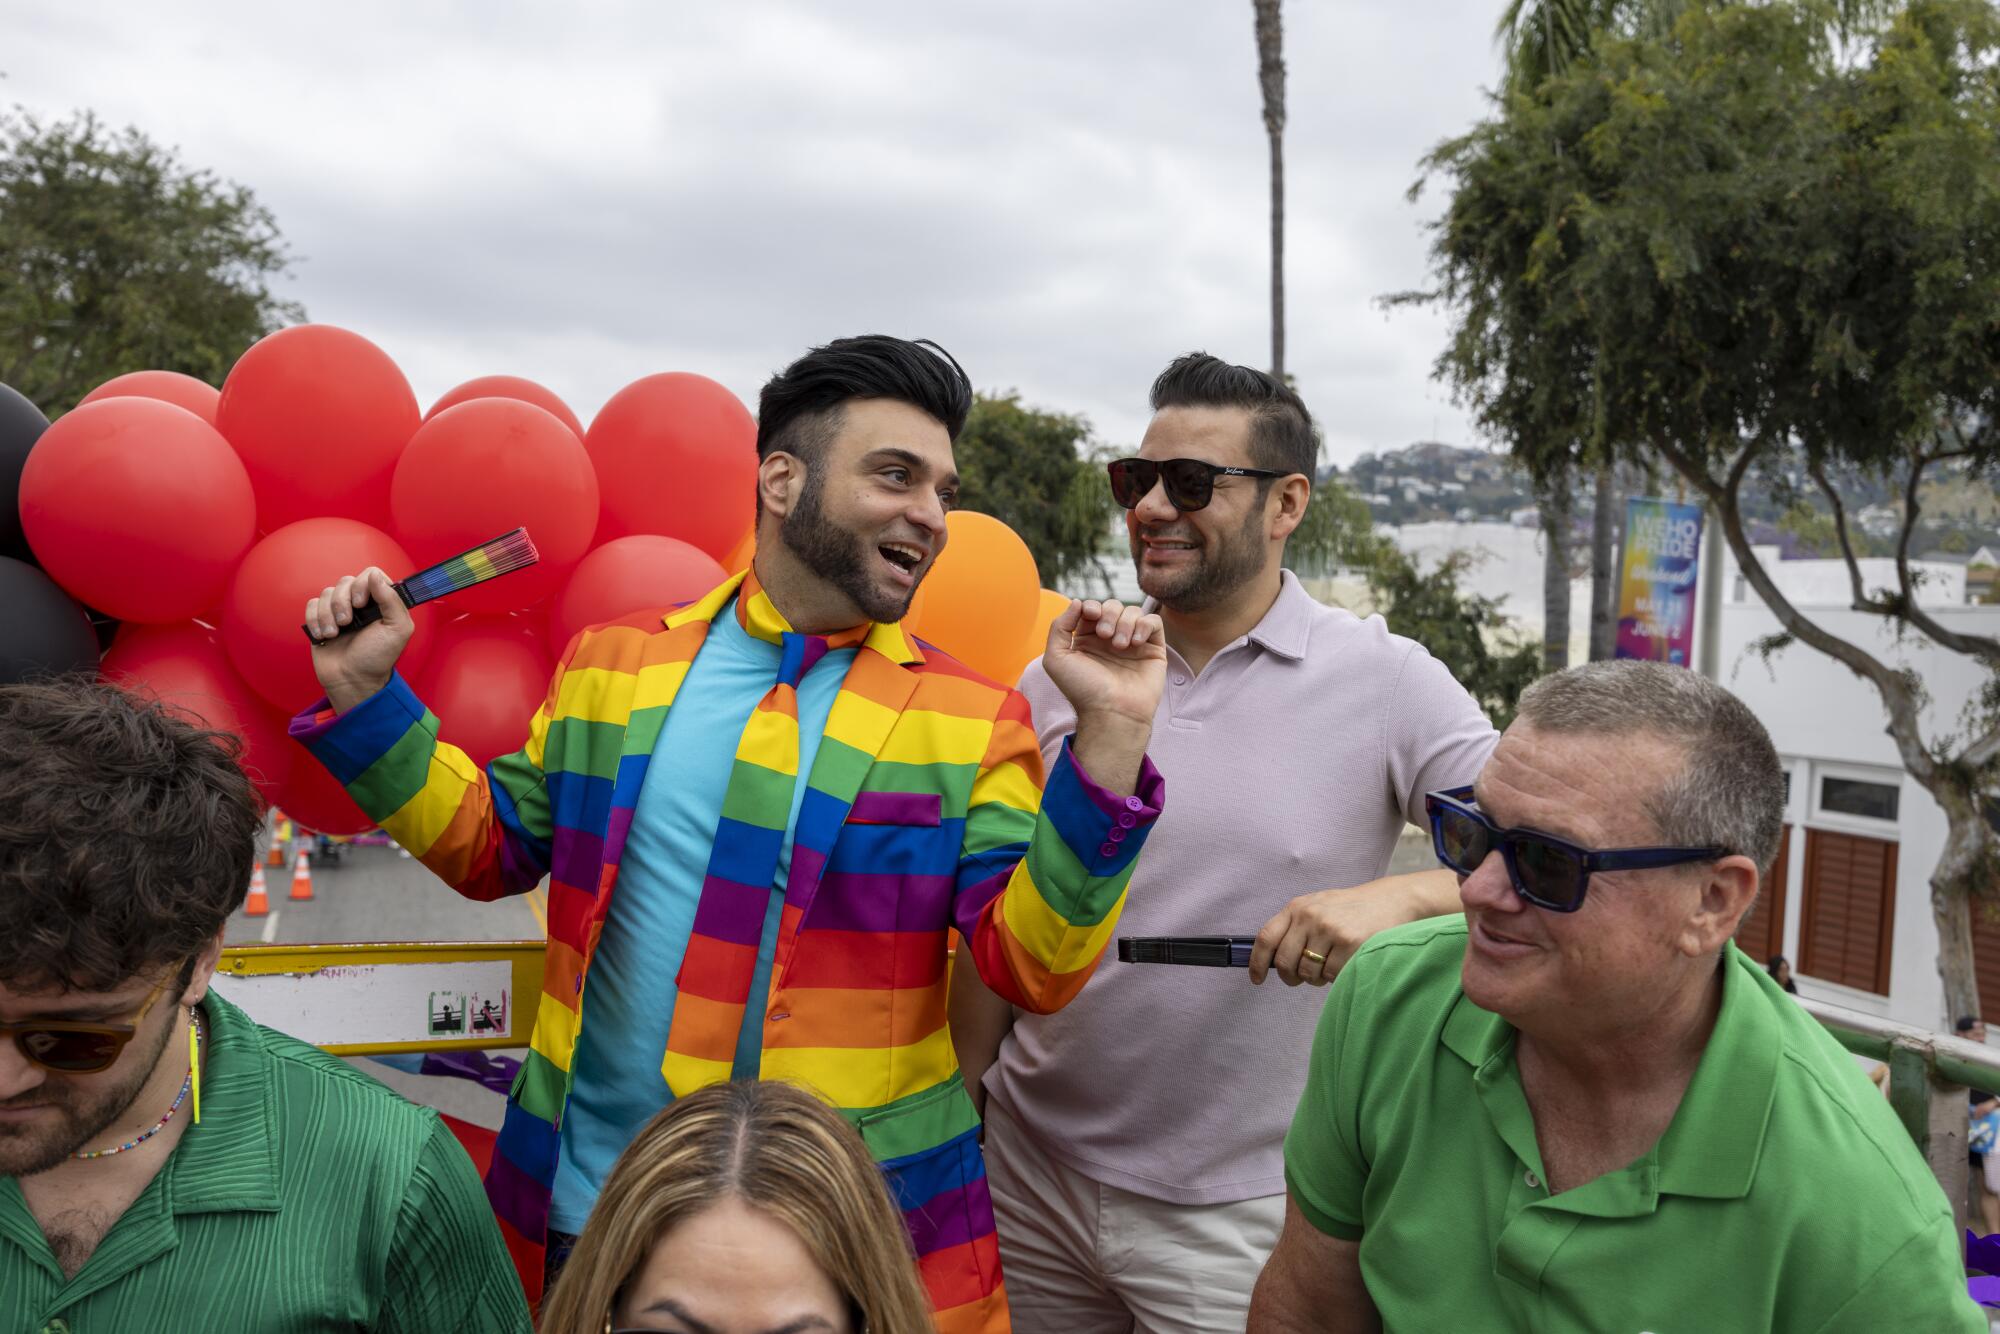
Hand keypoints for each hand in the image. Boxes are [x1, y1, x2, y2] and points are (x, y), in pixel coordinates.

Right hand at [305, 567, 413, 712]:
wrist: (352, 680)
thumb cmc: (378, 657)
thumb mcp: (398, 630)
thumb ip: (392, 600)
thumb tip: (375, 576)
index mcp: (381, 602)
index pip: (370, 574)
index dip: (363, 585)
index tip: (362, 604)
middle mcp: (360, 603)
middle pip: (345, 581)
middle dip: (343, 602)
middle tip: (347, 623)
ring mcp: (339, 610)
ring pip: (327, 593)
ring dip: (328, 614)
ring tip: (334, 634)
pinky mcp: (321, 619)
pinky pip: (312, 604)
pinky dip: (315, 619)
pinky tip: (323, 636)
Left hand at [1040, 599, 1166, 730]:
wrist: (1111, 712)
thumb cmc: (1082, 689)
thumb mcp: (1057, 659)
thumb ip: (1059, 627)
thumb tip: (1077, 602)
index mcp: (1087, 640)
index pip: (1091, 609)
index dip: (1091, 606)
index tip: (1090, 614)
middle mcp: (1110, 640)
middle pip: (1112, 606)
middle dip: (1108, 613)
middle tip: (1105, 635)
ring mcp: (1133, 644)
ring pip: (1132, 612)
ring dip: (1125, 622)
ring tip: (1120, 646)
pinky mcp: (1153, 649)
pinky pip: (1153, 622)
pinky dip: (1144, 625)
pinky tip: (1136, 642)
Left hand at [1248, 872, 1457, 985]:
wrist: (1392, 900)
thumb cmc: (1352, 909)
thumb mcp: (1318, 907)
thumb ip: (1295, 927)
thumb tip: (1270, 959)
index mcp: (1297, 907)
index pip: (1265, 938)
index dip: (1257, 963)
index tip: (1257, 979)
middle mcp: (1310, 917)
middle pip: (1285, 962)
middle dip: (1290, 977)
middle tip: (1299, 979)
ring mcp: (1329, 929)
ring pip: (1308, 973)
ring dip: (1316, 978)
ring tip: (1328, 965)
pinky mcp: (1349, 943)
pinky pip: (1331, 975)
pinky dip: (1335, 977)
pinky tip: (1345, 962)